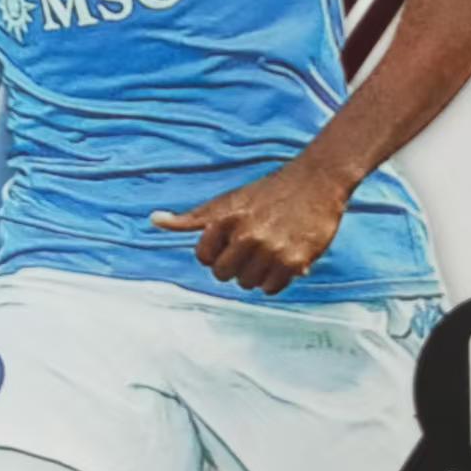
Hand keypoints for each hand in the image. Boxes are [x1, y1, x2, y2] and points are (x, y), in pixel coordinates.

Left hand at [151, 153, 349, 295]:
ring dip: (256, 273)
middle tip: (251, 247)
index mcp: (227, 219)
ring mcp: (271, 250)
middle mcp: (247, 235)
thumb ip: (191, 218)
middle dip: (234, 265)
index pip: (203, 258)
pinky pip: (272, 288)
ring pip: (247, 284)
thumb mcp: (227, 201)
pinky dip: (276, 279)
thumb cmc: (268, 192)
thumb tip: (153, 220)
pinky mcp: (295, 261)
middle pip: (223, 275)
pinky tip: (283, 258)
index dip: (216, 252)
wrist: (317, 181)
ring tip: (269, 250)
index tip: (231, 240)